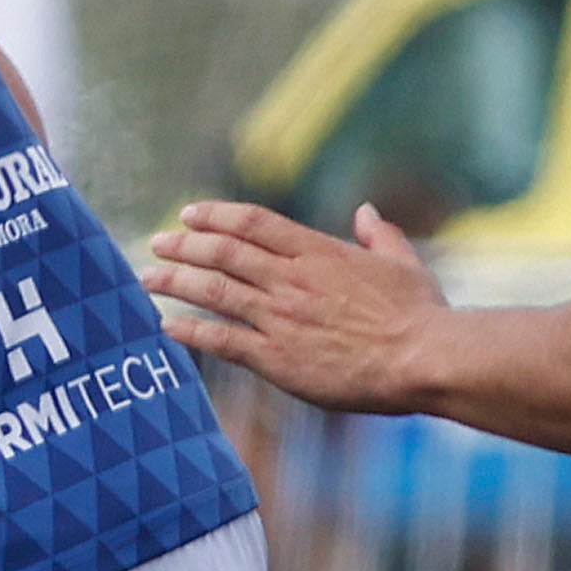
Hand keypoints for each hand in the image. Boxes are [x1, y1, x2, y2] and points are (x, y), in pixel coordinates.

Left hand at [143, 199, 447, 412]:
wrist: (424, 358)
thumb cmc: (421, 315)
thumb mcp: (403, 264)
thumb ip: (380, 236)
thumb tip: (367, 212)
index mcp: (319, 252)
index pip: (253, 222)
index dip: (215, 215)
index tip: (189, 214)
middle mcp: (291, 280)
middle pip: (223, 252)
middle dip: (184, 245)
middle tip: (157, 244)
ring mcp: (281, 317)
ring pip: (214, 291)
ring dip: (175, 282)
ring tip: (146, 279)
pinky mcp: (277, 358)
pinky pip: (222, 341)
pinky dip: (190, 332)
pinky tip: (165, 327)